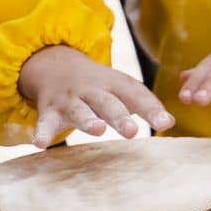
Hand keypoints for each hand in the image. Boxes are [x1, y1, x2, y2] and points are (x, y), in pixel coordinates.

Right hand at [18, 45, 174, 148]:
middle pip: (108, 103)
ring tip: (99, 131)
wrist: (58, 67)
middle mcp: (94, 90)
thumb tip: (170, 122)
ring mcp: (70, 100)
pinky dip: (42, 132)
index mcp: (116, 84)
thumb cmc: (101, 86)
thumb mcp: (124, 89)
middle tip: (132, 132)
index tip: (166, 123)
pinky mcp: (49, 110)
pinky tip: (40, 143)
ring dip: (89, 121)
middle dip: (120, 117)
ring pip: (80, 111)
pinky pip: (45, 122)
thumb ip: (146, 105)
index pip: (137, 96)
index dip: (152, 109)